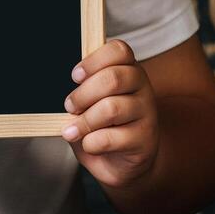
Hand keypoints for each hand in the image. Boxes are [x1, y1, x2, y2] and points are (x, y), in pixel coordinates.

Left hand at [61, 39, 158, 188]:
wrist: (121, 162)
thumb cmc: (102, 126)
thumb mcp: (89, 103)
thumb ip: (81, 92)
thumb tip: (67, 97)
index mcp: (128, 69)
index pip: (119, 50)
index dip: (93, 61)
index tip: (75, 76)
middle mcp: (142, 87)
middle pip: (113, 78)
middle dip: (83, 94)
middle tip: (69, 107)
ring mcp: (147, 113)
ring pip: (112, 108)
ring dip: (85, 121)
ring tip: (72, 130)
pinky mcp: (145, 140)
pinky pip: (111, 138)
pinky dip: (92, 143)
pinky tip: (89, 144)